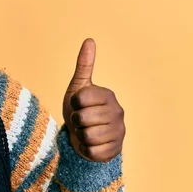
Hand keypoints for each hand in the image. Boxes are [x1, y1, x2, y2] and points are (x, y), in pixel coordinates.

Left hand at [62, 38, 124, 161]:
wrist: (85, 136)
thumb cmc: (81, 109)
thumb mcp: (78, 87)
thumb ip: (84, 65)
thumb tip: (89, 40)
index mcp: (108, 95)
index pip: (80, 98)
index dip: (73, 103)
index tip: (78, 104)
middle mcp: (118, 112)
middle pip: (82, 118)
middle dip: (76, 121)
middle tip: (81, 121)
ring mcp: (119, 132)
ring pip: (87, 136)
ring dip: (80, 136)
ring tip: (86, 131)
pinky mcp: (115, 150)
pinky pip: (91, 151)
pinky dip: (85, 149)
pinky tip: (91, 144)